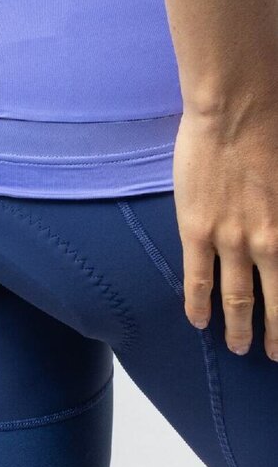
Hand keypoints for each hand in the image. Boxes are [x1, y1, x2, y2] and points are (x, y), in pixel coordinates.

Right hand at [173, 98, 277, 360]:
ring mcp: (232, 240)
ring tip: (239, 347)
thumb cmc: (276, 133)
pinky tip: (199, 321)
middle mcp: (270, 245)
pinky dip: (199, 303)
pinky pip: (198, 278)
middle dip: (276, 334)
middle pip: (276, 303)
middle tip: (273, 354)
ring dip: (239, 328)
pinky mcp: (198, 230)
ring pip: (237, 298)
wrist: (239, 111)